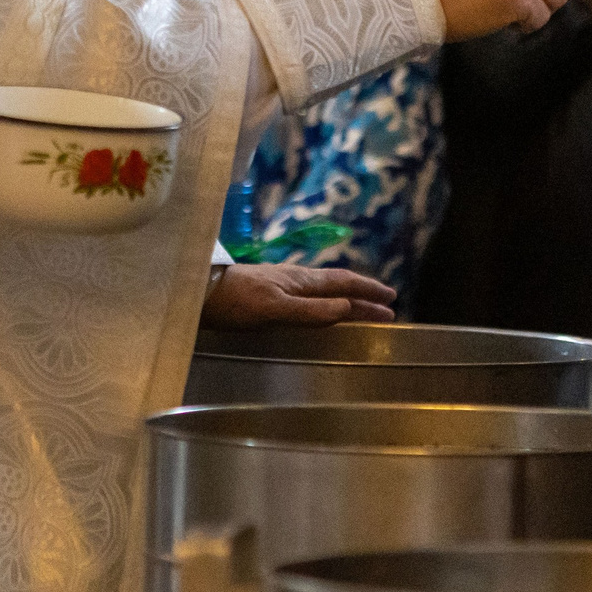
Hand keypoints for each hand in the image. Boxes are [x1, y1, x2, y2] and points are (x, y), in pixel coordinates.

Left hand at [201, 263, 395, 328]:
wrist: (200, 292)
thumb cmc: (236, 301)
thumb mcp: (274, 309)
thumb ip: (309, 310)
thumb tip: (347, 308)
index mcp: (301, 281)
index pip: (343, 284)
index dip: (367, 292)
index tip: (391, 299)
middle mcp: (296, 280)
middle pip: (337, 288)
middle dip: (363, 299)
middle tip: (387, 310)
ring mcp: (282, 285)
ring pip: (324, 292)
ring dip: (346, 302)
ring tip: (362, 311)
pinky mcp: (269, 294)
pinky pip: (310, 298)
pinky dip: (326, 305)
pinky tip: (321, 310)